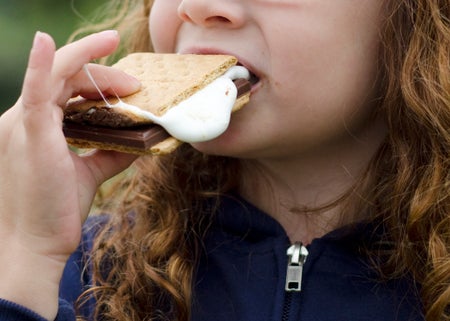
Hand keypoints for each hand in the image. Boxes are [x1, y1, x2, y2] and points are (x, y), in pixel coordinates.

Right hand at [0, 31, 138, 318]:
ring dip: (92, 67)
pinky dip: (38, 64)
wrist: (38, 244)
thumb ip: (110, 152)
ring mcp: (24, 124)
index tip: (128, 87)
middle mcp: (26, 119)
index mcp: (38, 125)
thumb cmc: (58, 210)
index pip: (64, 86)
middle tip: (135, 83)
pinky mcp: (30, 135)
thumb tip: (139, 139)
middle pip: (65, 76)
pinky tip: (43, 41)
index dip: (96, 80)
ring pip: (56, 75)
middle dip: (103, 74)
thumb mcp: (89, 172)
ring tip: (126, 73)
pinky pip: (34, 92)